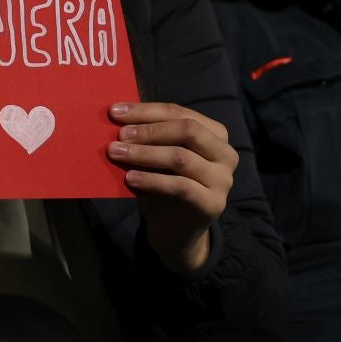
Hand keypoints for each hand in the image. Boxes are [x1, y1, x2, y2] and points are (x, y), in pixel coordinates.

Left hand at [106, 102, 237, 273]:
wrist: (175, 230)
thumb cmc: (163, 185)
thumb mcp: (156, 155)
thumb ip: (147, 136)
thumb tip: (118, 116)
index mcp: (215, 134)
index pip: (179, 113)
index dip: (146, 111)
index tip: (115, 112)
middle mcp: (225, 154)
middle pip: (188, 130)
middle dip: (149, 130)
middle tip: (120, 135)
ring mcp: (223, 180)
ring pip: (181, 157)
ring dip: (145, 153)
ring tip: (117, 153)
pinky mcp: (213, 203)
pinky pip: (180, 186)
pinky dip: (152, 180)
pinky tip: (130, 178)